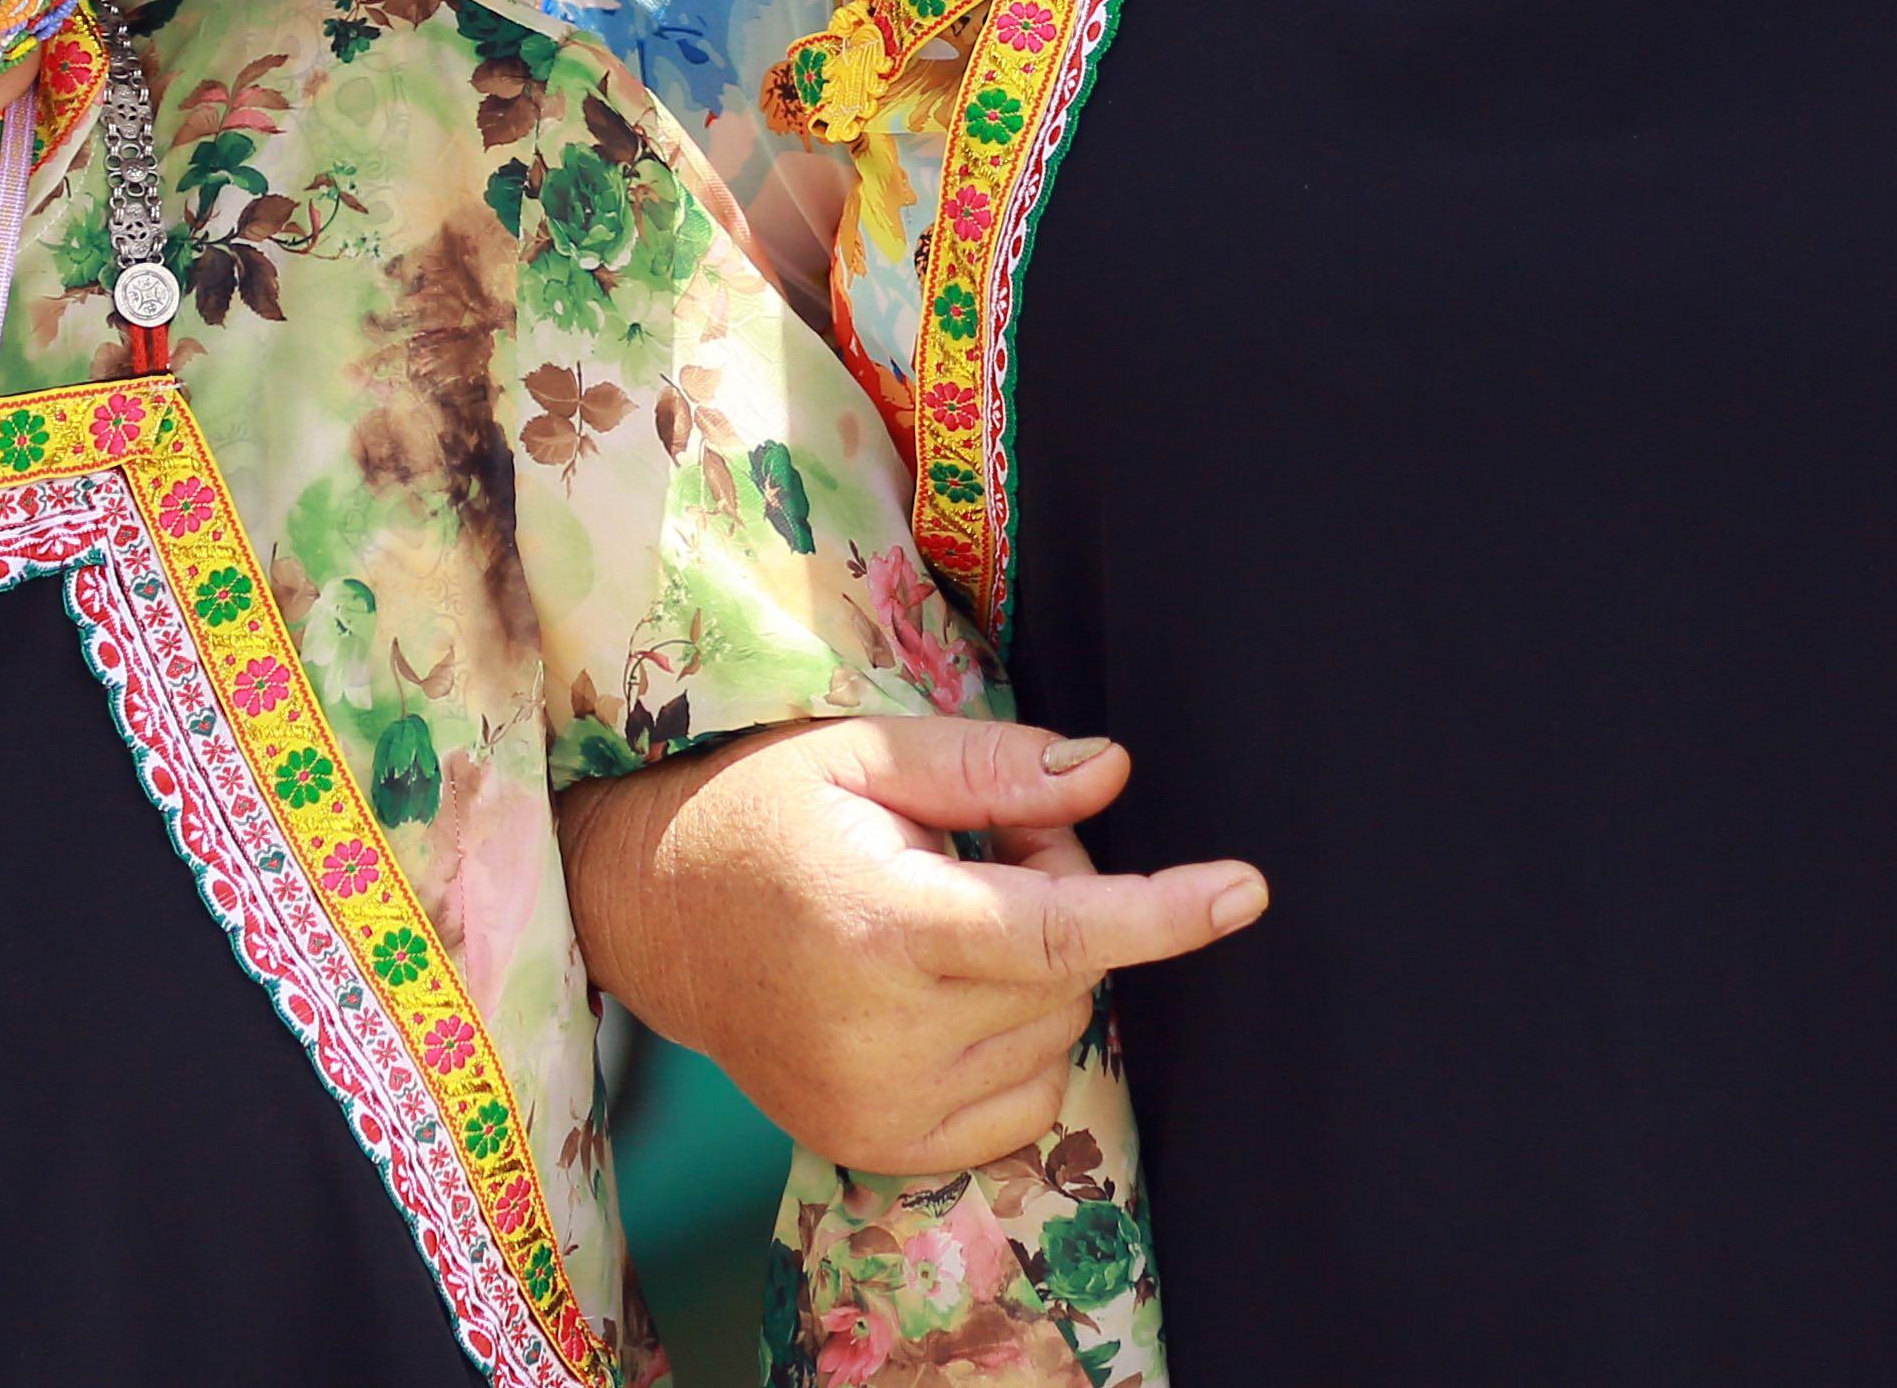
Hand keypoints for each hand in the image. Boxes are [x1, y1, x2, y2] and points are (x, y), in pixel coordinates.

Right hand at [557, 716, 1263, 1174]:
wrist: (652, 916)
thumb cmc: (762, 813)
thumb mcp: (867, 752)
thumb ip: (995, 766)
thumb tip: (1111, 776)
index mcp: (880, 926)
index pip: (1054, 930)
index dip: (1160, 912)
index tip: (1244, 891)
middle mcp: (880, 1035)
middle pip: (1070, 969)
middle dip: (1067, 892)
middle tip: (991, 843)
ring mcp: (877, 1106)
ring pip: (1057, 1034)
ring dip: (1041, 966)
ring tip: (953, 908)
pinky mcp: (877, 1145)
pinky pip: (1022, 1098)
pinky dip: (1018, 1037)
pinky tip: (947, 986)